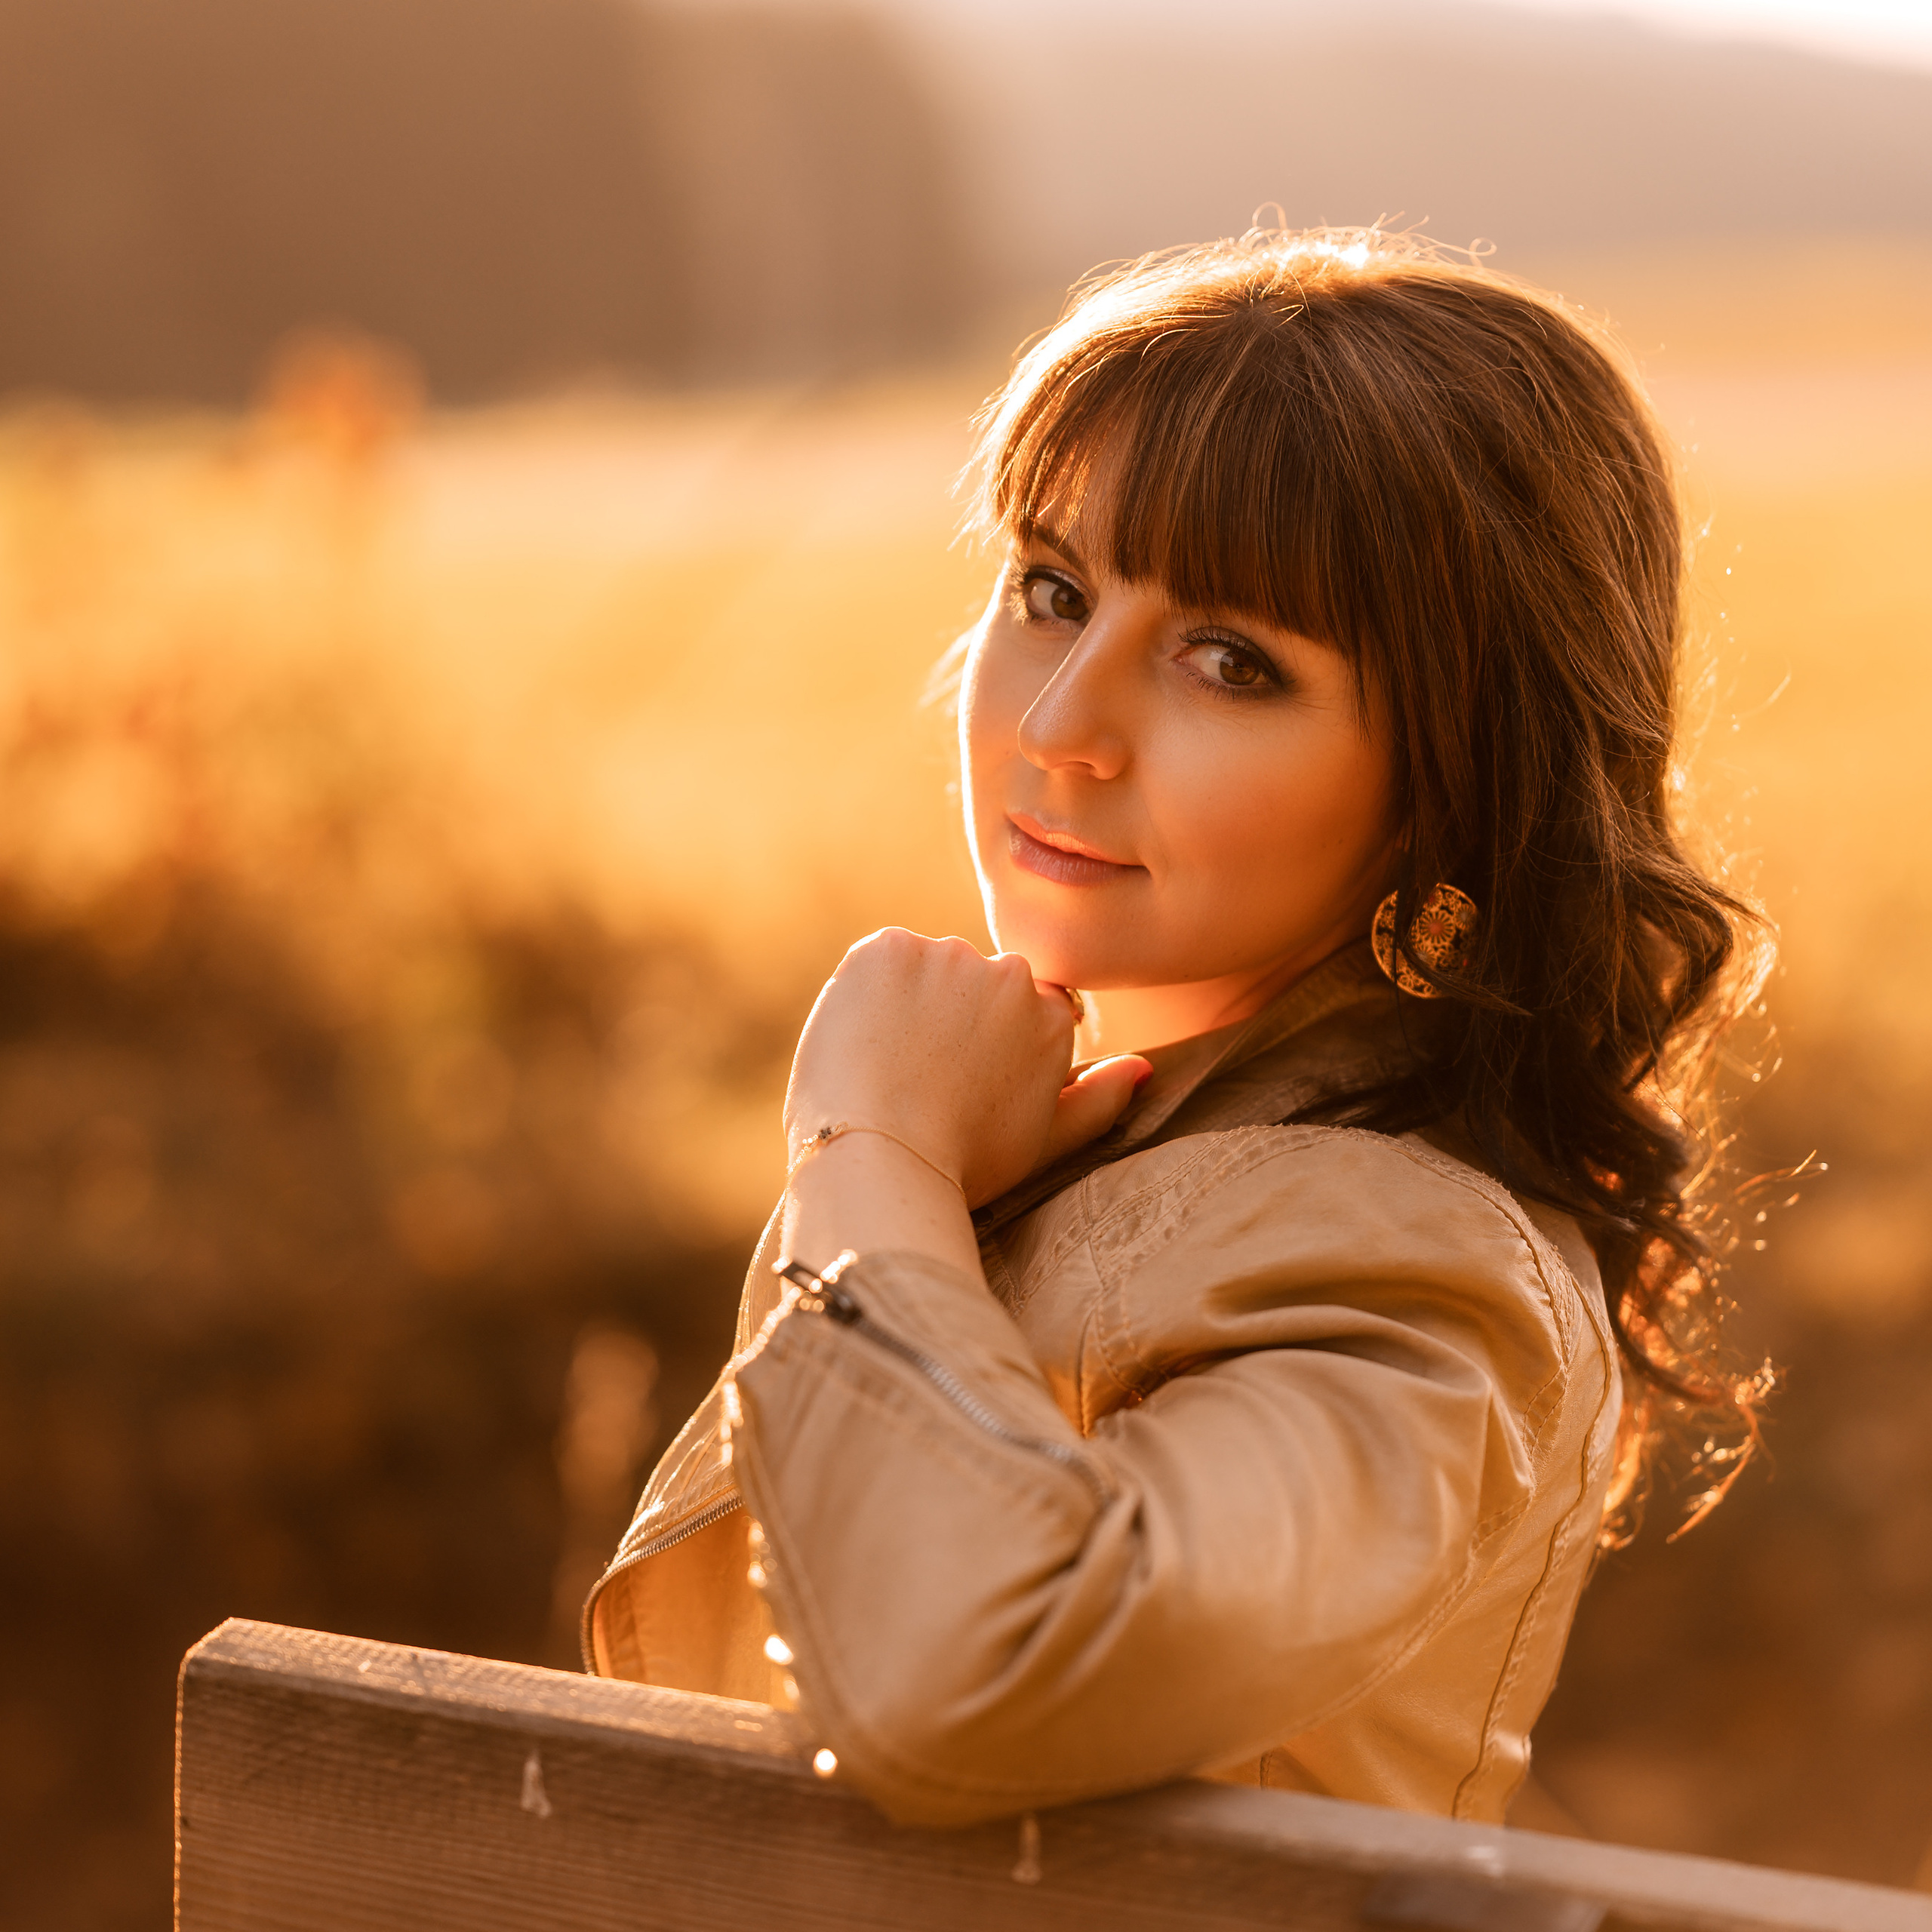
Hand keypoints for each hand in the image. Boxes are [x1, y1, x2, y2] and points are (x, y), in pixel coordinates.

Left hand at [784, 930, 1149, 1208]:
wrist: (883, 1158)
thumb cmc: (964, 1164)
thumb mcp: (1045, 1142)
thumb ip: (1098, 1100)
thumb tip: (1143, 1068)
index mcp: (1049, 1015)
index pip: (1019, 1004)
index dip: (984, 1043)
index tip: (959, 1081)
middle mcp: (1009, 973)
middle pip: (974, 981)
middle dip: (950, 1016)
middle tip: (920, 1077)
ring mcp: (947, 955)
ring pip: (925, 968)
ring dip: (909, 1001)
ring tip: (887, 1064)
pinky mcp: (888, 948)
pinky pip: (880, 961)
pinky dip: (868, 992)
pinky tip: (863, 1041)